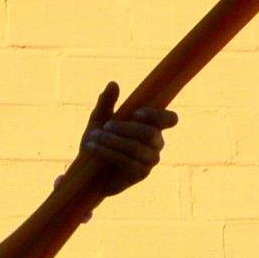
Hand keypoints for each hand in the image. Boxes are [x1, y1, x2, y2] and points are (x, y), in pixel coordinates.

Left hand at [76, 81, 175, 197]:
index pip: (170, 119)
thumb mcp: (99, 119)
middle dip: (126, 128)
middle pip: (151, 133)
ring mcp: (150, 160)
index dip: (157, 115)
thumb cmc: (99, 140)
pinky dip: (108, 152)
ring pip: (136, 148)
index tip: (136, 113)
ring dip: (113, 141)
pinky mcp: (140, 174)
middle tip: (106, 126)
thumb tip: (113, 83)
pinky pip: (127, 162)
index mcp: (153, 126)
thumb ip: (106, 102)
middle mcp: (156, 143)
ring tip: (93, 137)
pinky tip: (93, 147)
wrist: (89, 171)